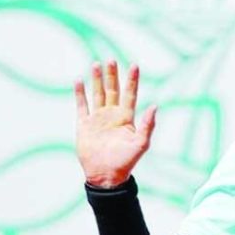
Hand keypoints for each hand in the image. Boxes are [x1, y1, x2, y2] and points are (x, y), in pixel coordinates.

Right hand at [75, 60, 156, 187]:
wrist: (106, 175)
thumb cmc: (126, 161)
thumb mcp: (141, 143)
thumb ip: (148, 125)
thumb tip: (155, 106)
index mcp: (126, 118)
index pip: (130, 94)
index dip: (132, 80)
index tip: (134, 65)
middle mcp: (112, 115)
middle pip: (113, 90)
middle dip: (112, 75)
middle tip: (111, 59)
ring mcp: (98, 119)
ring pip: (98, 94)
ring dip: (97, 80)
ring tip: (97, 64)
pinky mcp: (84, 125)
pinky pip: (82, 106)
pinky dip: (80, 94)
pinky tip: (79, 81)